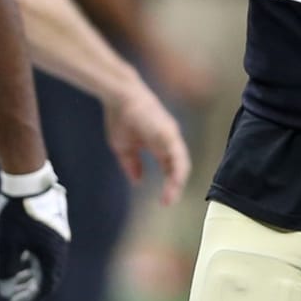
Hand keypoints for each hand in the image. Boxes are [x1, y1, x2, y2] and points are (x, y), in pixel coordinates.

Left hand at [0, 161, 69, 300]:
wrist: (28, 180)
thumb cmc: (16, 213)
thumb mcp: (5, 245)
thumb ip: (5, 271)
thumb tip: (5, 292)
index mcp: (52, 255)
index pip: (45, 287)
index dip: (29, 298)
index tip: (12, 300)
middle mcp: (60, 247)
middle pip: (49, 277)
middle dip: (31, 288)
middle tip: (13, 292)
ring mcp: (60, 236)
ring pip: (48, 263)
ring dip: (33, 273)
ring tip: (16, 276)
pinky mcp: (55, 226)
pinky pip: (48, 250)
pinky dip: (35, 259)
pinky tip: (22, 256)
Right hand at [102, 75, 191, 205]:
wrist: (119, 97)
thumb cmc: (121, 117)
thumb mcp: (124, 147)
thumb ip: (132, 164)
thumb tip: (137, 182)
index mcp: (159, 145)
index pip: (170, 169)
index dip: (169, 185)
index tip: (163, 201)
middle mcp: (169, 142)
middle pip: (178, 169)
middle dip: (174, 187)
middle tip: (166, 203)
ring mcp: (170, 136)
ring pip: (181, 163)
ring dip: (177, 182)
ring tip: (170, 197)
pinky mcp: (169, 132)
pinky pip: (178, 154)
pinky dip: (178, 169)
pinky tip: (175, 182)